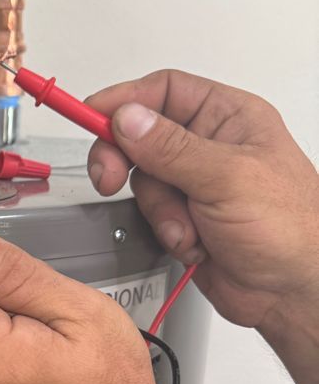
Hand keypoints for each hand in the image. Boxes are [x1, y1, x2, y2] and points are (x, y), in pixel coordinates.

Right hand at [86, 69, 318, 328]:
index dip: (124, 100)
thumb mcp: (227, 178)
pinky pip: (151, 215)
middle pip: (141, 135)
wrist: (292, 292)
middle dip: (124, 160)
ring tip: (188, 227)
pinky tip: (195, 243)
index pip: (163, 90)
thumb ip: (171, 147)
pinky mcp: (184, 218)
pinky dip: (167, 232)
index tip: (91, 116)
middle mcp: (209, 145)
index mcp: (228, 117)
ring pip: (143, 181)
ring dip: (160, 210)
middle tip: (109, 177)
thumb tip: (128, 118)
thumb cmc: (291, 229)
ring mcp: (195, 183)